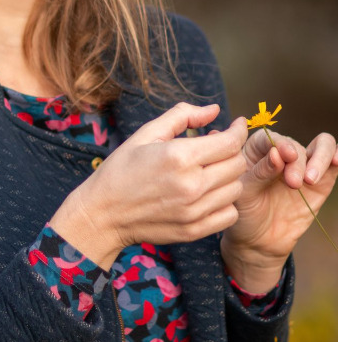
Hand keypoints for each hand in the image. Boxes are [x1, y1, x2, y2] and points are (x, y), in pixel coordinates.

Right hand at [50, 102, 247, 269]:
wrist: (103, 213)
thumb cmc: (122, 170)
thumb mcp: (147, 133)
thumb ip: (182, 116)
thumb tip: (213, 110)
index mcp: (179, 156)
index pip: (230, 142)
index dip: (238, 130)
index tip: (236, 126)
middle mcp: (191, 185)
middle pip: (237, 165)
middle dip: (232, 151)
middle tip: (217, 147)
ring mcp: (193, 211)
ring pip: (236, 189)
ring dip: (228, 176)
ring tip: (210, 170)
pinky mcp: (193, 231)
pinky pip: (229, 214)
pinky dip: (225, 202)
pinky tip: (209, 194)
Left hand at [221, 128, 337, 292]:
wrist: (259, 241)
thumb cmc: (244, 212)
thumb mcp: (244, 193)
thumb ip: (260, 172)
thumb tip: (278, 154)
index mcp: (256, 150)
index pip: (270, 137)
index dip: (280, 143)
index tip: (286, 155)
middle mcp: (282, 153)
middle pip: (296, 146)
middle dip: (297, 163)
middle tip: (292, 183)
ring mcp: (303, 166)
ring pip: (322, 145)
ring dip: (319, 158)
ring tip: (310, 180)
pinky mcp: (321, 181)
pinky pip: (333, 163)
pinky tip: (337, 162)